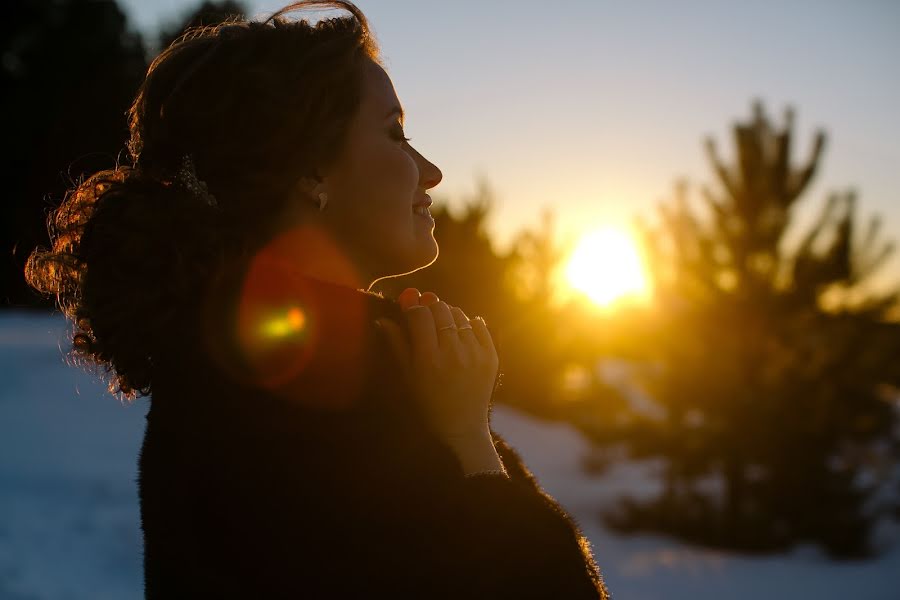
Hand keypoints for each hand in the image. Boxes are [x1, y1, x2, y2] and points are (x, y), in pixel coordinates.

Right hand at [376, 288, 499, 442]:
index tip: (410, 305)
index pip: (420, 315)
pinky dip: (469, 323)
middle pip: (441, 309)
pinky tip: (461, 332)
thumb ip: (398, 345)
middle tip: (426, 313)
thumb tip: (383, 320)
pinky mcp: (491, 356)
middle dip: (430, 307)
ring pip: (460, 315)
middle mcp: (453, 352)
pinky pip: (479, 325)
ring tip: (443, 325)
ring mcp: (475, 353)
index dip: (413, 306)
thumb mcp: (408, 376)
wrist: (461, 426)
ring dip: (449, 314)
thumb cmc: (428, 403)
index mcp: (428, 358)